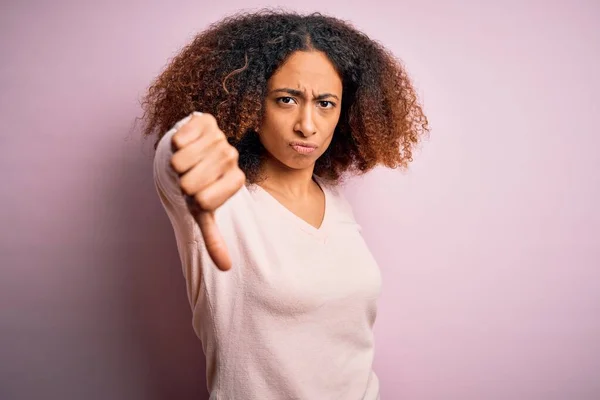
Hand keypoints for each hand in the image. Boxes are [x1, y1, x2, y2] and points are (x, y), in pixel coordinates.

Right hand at [170, 112, 244, 270]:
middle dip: (182, 182)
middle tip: (191, 175)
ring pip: (180, 162)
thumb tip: (225, 267)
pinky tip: (185, 144)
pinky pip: (178, 140)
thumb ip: (214, 239)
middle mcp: (232, 158)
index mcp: (236, 181)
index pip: (202, 202)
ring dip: (176, 164)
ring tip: (188, 161)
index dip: (192, 199)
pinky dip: (174, 145)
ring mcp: (220, 138)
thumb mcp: (204, 211)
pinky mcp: (205, 121)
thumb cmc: (199, 184)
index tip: (198, 192)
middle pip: (188, 183)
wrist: (193, 150)